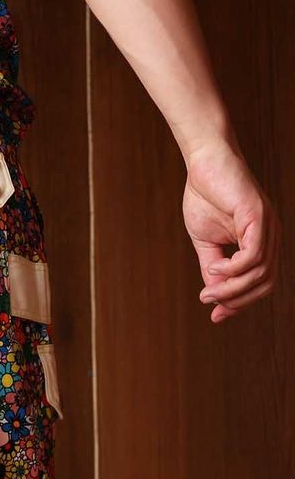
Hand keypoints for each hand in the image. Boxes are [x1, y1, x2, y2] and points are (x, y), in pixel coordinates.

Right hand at [182, 138, 280, 322]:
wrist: (205, 162)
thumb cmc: (207, 196)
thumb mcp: (207, 243)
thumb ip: (213, 268)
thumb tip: (214, 296)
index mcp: (263, 243)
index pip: (261, 284)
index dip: (240, 304)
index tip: (216, 316)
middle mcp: (272, 236)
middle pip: (264, 284)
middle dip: (237, 300)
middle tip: (209, 302)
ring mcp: (268, 226)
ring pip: (259, 273)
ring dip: (231, 288)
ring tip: (207, 290)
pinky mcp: (258, 216)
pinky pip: (252, 255)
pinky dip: (232, 269)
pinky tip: (214, 268)